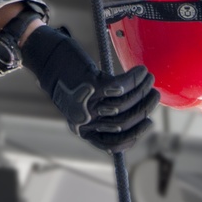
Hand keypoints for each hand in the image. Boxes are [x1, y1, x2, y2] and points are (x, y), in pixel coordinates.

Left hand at [20, 24, 158, 151]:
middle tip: (154, 95)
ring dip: (142, 91)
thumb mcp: (82, 101)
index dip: (134, 136)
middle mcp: (85, 121)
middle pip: (123, 122)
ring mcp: (88, 104)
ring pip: (125, 103)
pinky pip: (121, 86)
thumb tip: (133, 114)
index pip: (113, 145)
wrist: (47, 57)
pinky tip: (141, 71)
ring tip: (150, 79)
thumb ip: (100, 111)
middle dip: (144, 109)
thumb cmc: (68, 77)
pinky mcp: (91, 85)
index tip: (148, 122)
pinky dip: (135, 79)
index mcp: (83, 129)